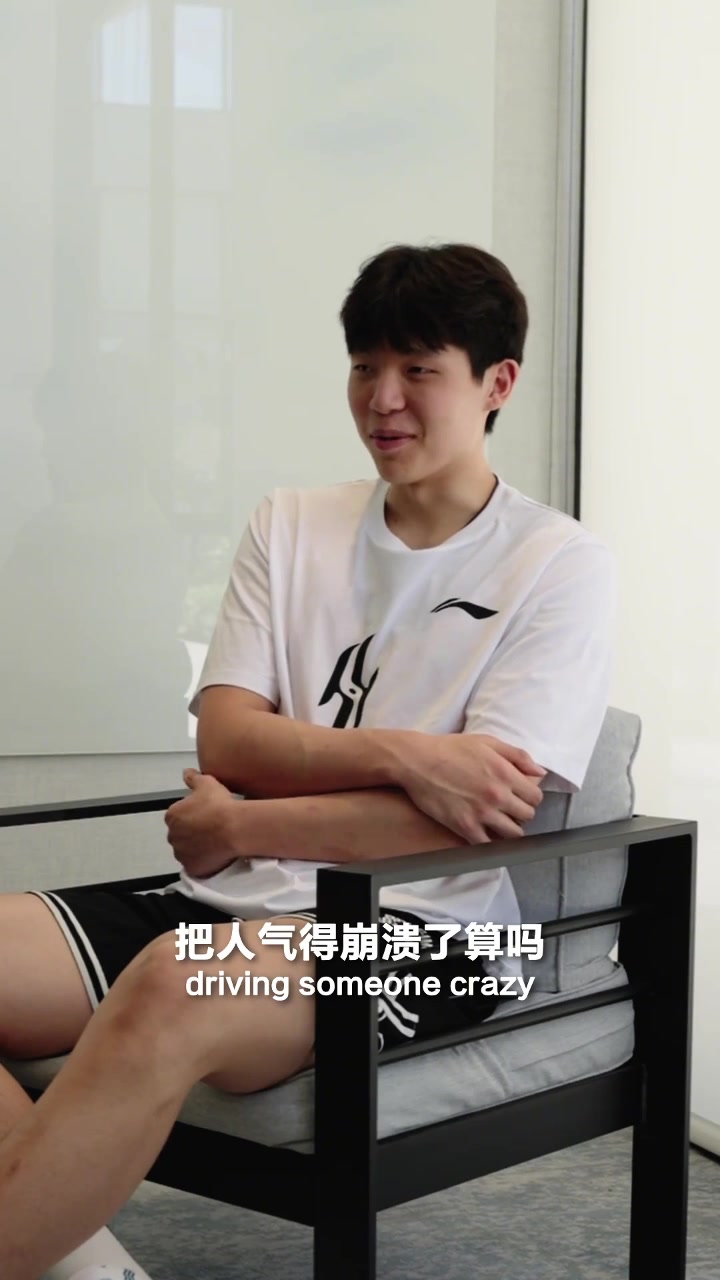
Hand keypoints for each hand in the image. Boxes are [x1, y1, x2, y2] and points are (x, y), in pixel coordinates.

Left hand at [164, 768, 240, 877]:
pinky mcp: (193, 869)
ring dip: (196, 848)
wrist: (234, 828)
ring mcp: (182, 855)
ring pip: (187, 851)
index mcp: (172, 816)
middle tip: (212, 828)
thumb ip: (193, 778)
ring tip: (215, 842)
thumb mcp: (207, 783)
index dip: (192, 816)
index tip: (206, 815)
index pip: (178, 817)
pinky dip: (203, 862)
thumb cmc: (219, 804)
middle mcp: (172, 836)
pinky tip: (215, 855)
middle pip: (181, 835)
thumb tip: (186, 772)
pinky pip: (196, 865)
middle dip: (192, 833)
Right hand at [399, 733, 546, 844]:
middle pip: (527, 815)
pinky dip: (489, 841)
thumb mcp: (487, 742)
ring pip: (513, 834)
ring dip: (509, 829)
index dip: (530, 796)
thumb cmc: (451, 748)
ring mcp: (482, 813)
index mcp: (506, 773)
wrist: (417, 761)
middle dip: (521, 812)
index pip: (536, 796)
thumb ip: (518, 756)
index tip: (520, 796)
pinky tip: (484, 833)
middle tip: (509, 808)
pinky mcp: (464, 826)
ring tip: (499, 822)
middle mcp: (497, 795)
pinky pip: (488, 844)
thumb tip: (541, 772)